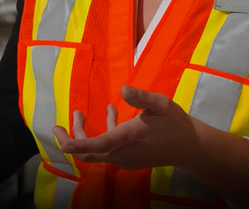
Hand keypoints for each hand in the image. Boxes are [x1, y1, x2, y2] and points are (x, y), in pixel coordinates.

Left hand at [52, 86, 198, 171]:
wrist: (190, 147)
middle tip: (57, 126)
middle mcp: (123, 152)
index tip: (59, 136)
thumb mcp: (161, 104)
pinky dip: (103, 135)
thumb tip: (123, 89)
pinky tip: (112, 114)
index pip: (94, 146)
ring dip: (85, 135)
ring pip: (97, 152)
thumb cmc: (175, 123)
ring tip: (80, 113)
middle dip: (70, 140)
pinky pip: (108, 150)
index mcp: (127, 138)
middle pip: (88, 153)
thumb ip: (141, 97)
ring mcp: (126, 158)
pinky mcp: (130, 159)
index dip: (74, 143)